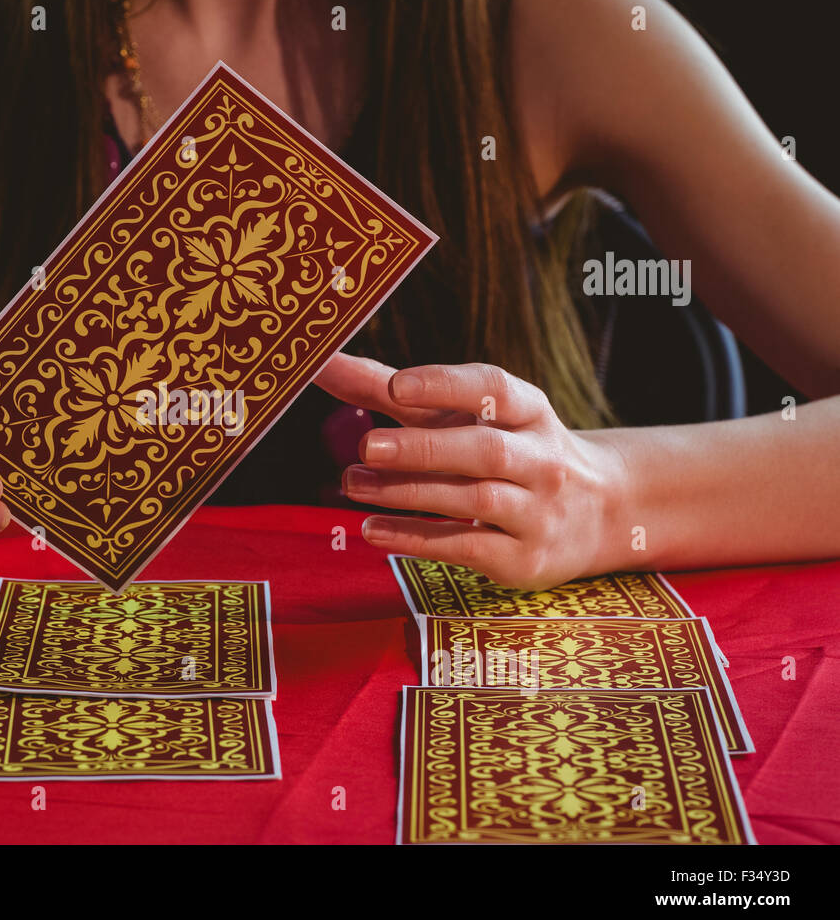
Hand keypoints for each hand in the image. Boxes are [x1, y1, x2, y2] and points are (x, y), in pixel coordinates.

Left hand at [316, 353, 626, 589]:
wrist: (597, 512)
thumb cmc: (505, 450)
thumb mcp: (461, 417)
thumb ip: (391, 391)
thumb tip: (322, 362)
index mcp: (527, 411)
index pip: (492, 388)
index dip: (445, 385)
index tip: (396, 386)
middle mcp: (540, 457)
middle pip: (483, 449)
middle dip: (423, 447)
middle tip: (367, 445)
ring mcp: (537, 510)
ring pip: (474, 499)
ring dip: (408, 492)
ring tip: (353, 482)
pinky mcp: (523, 557)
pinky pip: (468, 545)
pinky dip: (417, 538)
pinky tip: (372, 529)